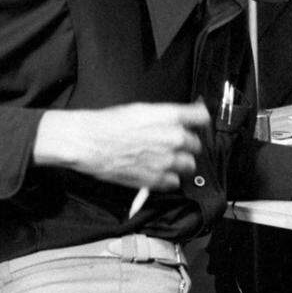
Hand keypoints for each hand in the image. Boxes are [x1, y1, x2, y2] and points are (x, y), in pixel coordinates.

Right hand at [34, 101, 208, 189]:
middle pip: (197, 144)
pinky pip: (175, 183)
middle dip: (186, 145)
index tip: (196, 124)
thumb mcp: (142, 109)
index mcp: (171, 117)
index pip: (202, 117)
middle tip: (171, 145)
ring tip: (166, 161)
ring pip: (189, 166)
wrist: (89, 142)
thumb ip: (167, 115)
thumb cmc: (110, 123)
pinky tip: (158, 172)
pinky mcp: (156, 179)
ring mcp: (167, 160)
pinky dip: (169, 179)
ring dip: (181, 164)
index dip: (198, 121)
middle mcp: (174, 138)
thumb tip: (180, 118)